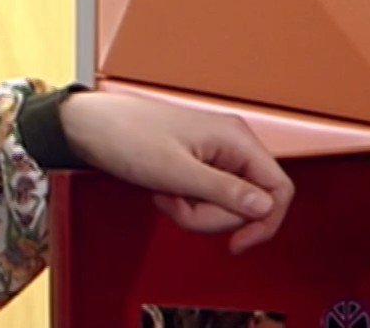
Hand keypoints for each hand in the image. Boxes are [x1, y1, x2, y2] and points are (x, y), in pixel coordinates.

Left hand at [58, 90, 293, 254]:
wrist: (90, 126)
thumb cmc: (126, 135)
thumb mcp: (177, 171)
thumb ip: (223, 191)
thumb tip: (264, 207)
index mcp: (235, 138)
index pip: (278, 189)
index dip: (265, 222)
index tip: (239, 243)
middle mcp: (230, 145)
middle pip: (249, 203)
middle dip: (212, 216)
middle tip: (180, 205)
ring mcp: (214, 156)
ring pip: (224, 206)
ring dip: (194, 211)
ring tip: (166, 194)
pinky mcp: (196, 167)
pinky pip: (204, 200)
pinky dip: (184, 205)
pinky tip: (163, 192)